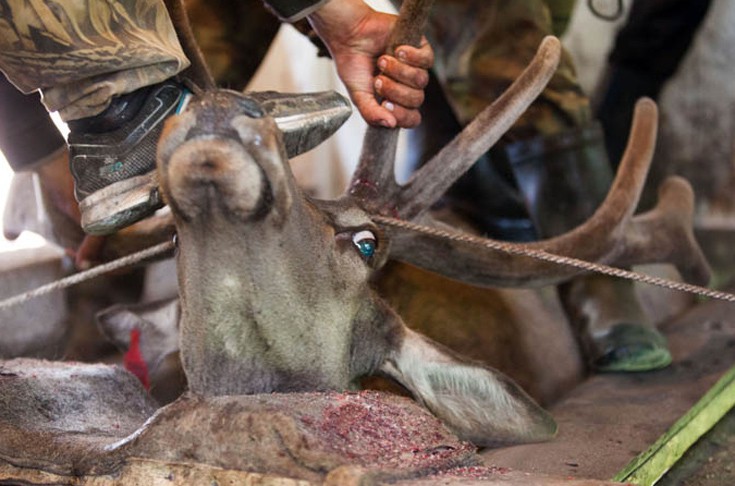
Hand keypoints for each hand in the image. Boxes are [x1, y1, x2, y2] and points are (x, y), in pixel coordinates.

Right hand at [307, 0, 433, 127]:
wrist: (349, 35)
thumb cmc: (354, 65)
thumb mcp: (358, 95)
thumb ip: (371, 113)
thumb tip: (390, 124)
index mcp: (396, 101)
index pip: (412, 119)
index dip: (403, 115)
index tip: (385, 104)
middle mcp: (407, 86)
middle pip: (417, 100)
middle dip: (395, 91)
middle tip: (377, 80)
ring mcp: (415, 68)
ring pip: (421, 80)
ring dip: (399, 72)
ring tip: (383, 62)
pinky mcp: (419, 48)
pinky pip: (427, 59)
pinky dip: (411, 57)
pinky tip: (397, 50)